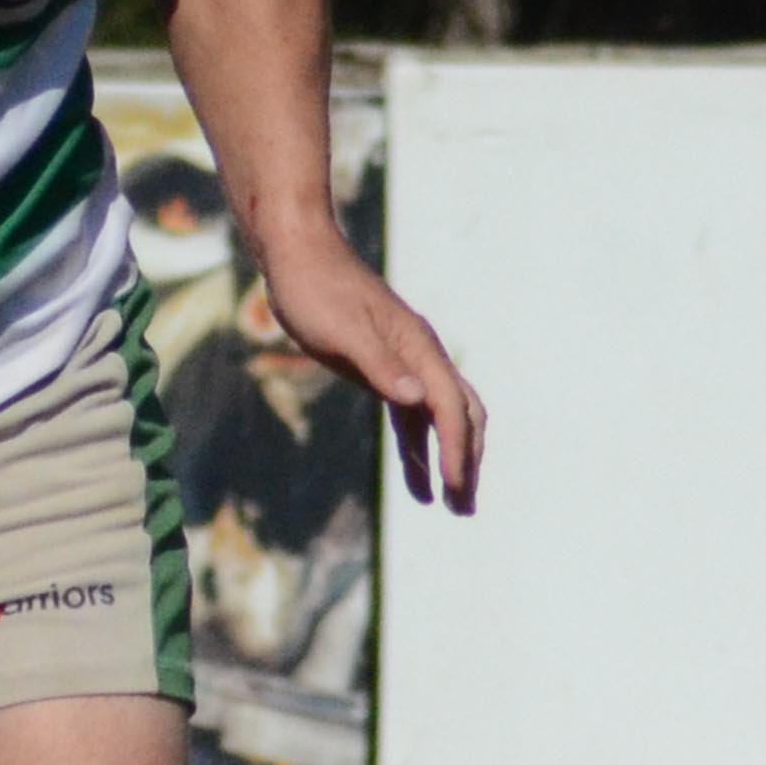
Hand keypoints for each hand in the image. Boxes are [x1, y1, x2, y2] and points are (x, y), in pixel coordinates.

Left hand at [250, 223, 487, 512]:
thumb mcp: (343, 330)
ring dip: (447, 460)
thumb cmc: (316, 290)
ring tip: (450, 505)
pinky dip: (417, 448)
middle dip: (466, 461)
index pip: (449, 408)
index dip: (456, 450)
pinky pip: (411, 417)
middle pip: (460, 416)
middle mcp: (421, 357)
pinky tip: (416, 478)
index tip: (455, 488)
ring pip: (440, 419)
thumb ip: (380, 365)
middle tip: (464, 507)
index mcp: (418, 348)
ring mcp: (405, 363)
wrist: (299, 257)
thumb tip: (418, 398)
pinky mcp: (384, 369)